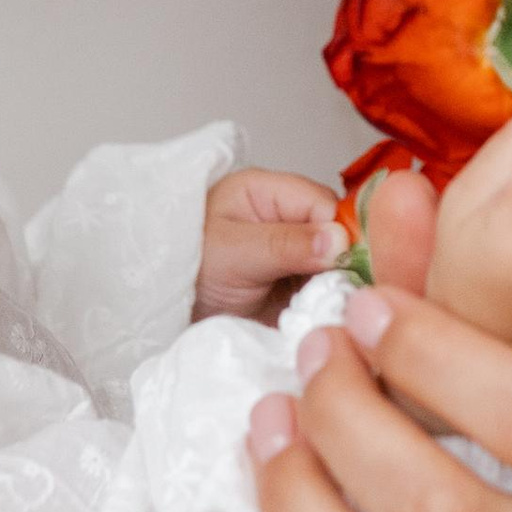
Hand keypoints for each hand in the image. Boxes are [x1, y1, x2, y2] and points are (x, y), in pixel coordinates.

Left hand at [194, 166, 349, 321]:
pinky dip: (332, 304)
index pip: (323, 203)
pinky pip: (328, 292)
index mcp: (267, 193)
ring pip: (339, 265)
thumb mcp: (233, 252)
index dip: (340, 230)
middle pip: (339, 233)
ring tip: (338, 308)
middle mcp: (287, 221)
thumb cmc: (186, 271)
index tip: (345, 262)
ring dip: (340, 287)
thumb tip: (339, 239)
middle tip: (345, 290)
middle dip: (346, 262)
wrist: (165, 316)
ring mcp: (295, 257)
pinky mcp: (297, 289)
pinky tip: (332, 318)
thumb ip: (285, 243)